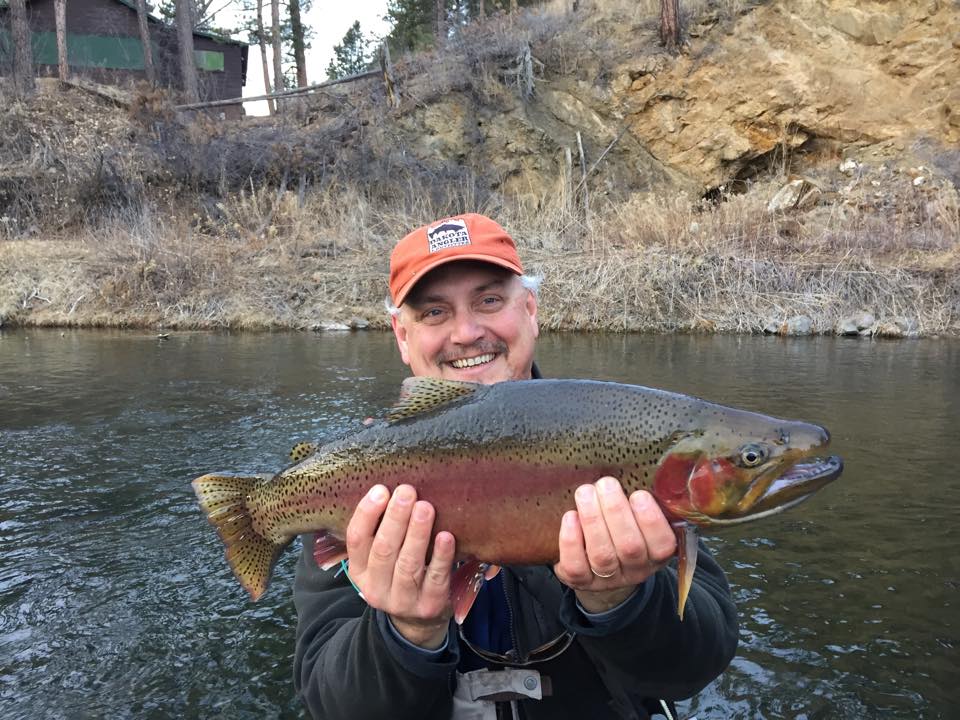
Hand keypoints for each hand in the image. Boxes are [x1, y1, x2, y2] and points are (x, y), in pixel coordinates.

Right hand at [344, 484, 456, 648]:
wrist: (417, 620)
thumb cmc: (399, 573)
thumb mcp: (380, 559)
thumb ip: (381, 530)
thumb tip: (391, 487)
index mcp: (359, 571)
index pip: (356, 540)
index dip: (367, 514)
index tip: (381, 490)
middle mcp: (376, 588)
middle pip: (383, 550)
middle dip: (395, 518)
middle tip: (406, 492)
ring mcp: (403, 600)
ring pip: (408, 564)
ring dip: (417, 533)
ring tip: (425, 507)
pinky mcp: (430, 606)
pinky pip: (436, 578)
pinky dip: (441, 556)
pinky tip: (446, 536)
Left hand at [553, 477, 676, 612]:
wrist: (599, 568)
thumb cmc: (622, 529)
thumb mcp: (640, 519)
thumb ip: (641, 502)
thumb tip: (638, 467)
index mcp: (656, 553)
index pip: (662, 544)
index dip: (651, 520)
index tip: (639, 494)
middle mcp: (635, 569)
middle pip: (629, 547)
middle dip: (616, 512)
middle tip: (606, 483)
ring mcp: (607, 579)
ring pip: (602, 555)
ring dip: (593, 520)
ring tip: (585, 492)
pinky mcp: (580, 580)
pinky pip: (576, 566)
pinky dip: (571, 541)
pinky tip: (570, 517)